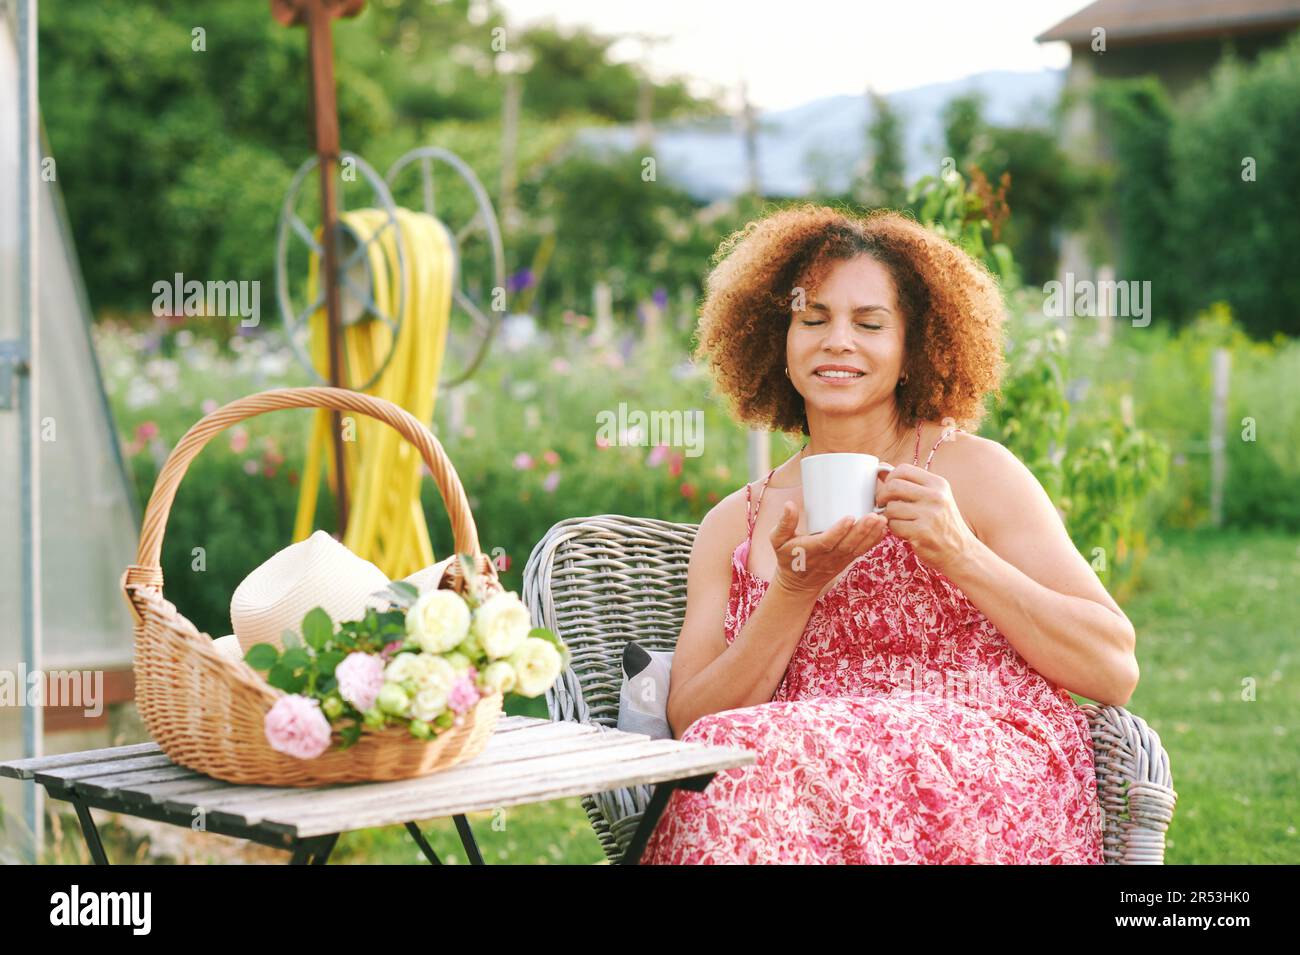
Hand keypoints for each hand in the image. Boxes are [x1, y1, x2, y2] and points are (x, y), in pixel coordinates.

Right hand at [769, 499, 887, 597]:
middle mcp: (827, 557)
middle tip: (874, 516)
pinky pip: (863, 551)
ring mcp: (840, 560)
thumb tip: (789, 504)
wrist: (798, 584)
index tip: (850, 517)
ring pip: (858, 548)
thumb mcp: (777, 541)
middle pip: (847, 545)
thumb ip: (783, 523)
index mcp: (810, 551)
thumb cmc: (788, 557)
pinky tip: (884, 529)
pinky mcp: (847, 560)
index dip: (839, 531)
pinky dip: (874, 541)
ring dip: (871, 535)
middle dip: (862, 531)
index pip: (826, 542)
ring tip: (882, 520)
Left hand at [874, 463, 977, 573]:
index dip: (889, 478)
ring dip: (888, 516)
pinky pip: (894, 525)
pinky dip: (893, 530)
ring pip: (891, 508)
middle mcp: (936, 496)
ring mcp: (930, 514)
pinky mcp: (922, 532)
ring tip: (898, 521)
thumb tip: (881, 467)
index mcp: (938, 484)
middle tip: (882, 505)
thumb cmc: (942, 523)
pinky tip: (904, 532)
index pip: (903, 469)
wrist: (961, 551)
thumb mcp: (933, 498)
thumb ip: (909, 483)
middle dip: (882, 496)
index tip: (887, 488)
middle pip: (893, 486)